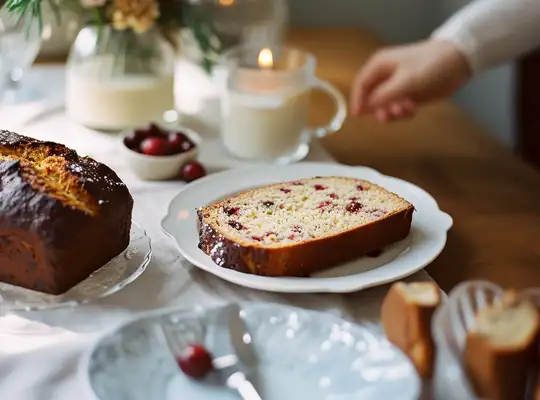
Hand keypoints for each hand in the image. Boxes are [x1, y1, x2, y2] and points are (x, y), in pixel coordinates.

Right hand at [350, 39, 471, 121]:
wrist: (458, 61)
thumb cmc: (429, 66)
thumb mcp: (405, 82)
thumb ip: (384, 96)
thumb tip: (365, 109)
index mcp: (379, 66)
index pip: (361, 84)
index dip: (358, 101)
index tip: (359, 116)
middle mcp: (385, 75)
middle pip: (372, 97)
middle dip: (379, 109)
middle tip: (388, 116)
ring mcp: (397, 86)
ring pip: (385, 105)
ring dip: (392, 111)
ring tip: (406, 110)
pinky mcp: (409, 94)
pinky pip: (397, 108)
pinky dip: (402, 112)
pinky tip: (413, 110)